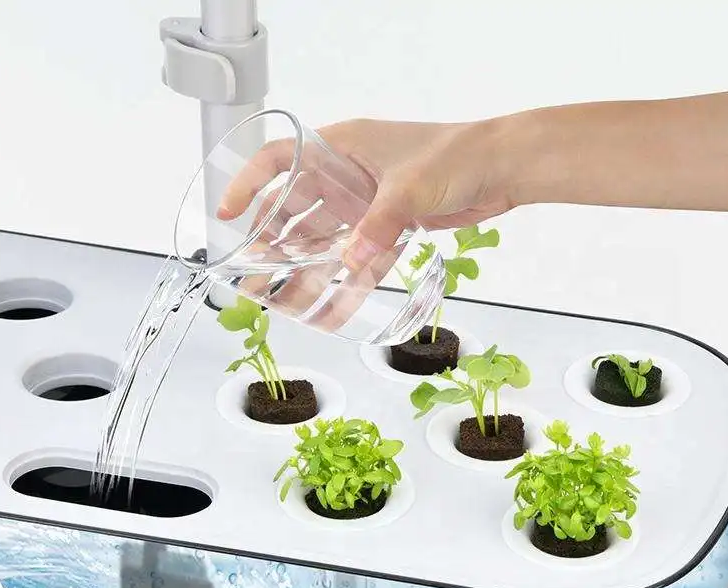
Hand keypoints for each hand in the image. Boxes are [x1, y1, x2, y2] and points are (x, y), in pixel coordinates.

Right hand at [218, 117, 519, 271]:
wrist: (500, 168)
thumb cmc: (457, 155)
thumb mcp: (410, 187)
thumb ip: (378, 226)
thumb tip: (350, 262)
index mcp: (341, 147)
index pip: (279, 159)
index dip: (248, 186)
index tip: (227, 214)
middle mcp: (346, 175)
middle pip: (295, 208)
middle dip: (271, 240)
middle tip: (251, 271)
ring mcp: (366, 202)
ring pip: (323, 237)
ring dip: (302, 264)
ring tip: (280, 294)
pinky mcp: (387, 226)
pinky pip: (356, 256)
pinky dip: (344, 277)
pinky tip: (328, 300)